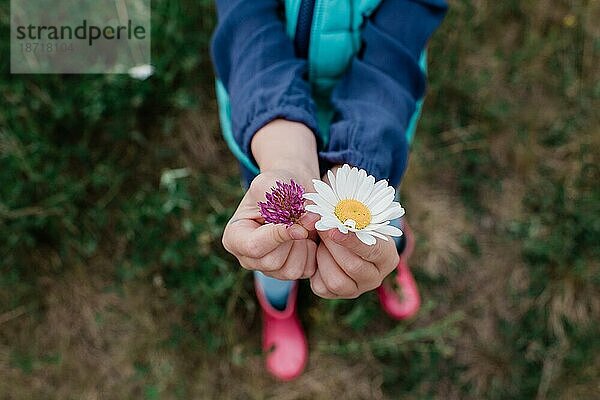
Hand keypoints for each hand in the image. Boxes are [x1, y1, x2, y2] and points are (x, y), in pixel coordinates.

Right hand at [222, 119, 320, 279]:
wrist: (294, 192)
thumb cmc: (277, 185)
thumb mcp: (271, 182)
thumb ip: (280, 199)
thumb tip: (305, 223)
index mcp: (235, 237)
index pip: (254, 246)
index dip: (277, 237)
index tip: (298, 225)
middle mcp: (248, 258)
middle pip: (272, 262)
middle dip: (294, 240)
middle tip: (307, 218)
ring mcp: (268, 269)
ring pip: (290, 270)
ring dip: (304, 246)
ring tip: (302, 225)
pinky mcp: (288, 272)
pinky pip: (305, 272)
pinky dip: (313, 253)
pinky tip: (308, 237)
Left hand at [308, 164, 398, 297]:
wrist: (332, 227)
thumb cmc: (345, 214)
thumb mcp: (348, 208)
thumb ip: (346, 204)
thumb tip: (339, 190)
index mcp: (387, 255)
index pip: (374, 251)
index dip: (352, 240)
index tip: (333, 228)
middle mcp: (376, 276)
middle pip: (354, 268)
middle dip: (334, 247)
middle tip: (321, 228)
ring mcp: (357, 288)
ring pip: (338, 282)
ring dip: (324, 258)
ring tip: (321, 242)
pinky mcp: (336, 293)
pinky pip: (323, 288)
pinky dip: (316, 269)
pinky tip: (318, 254)